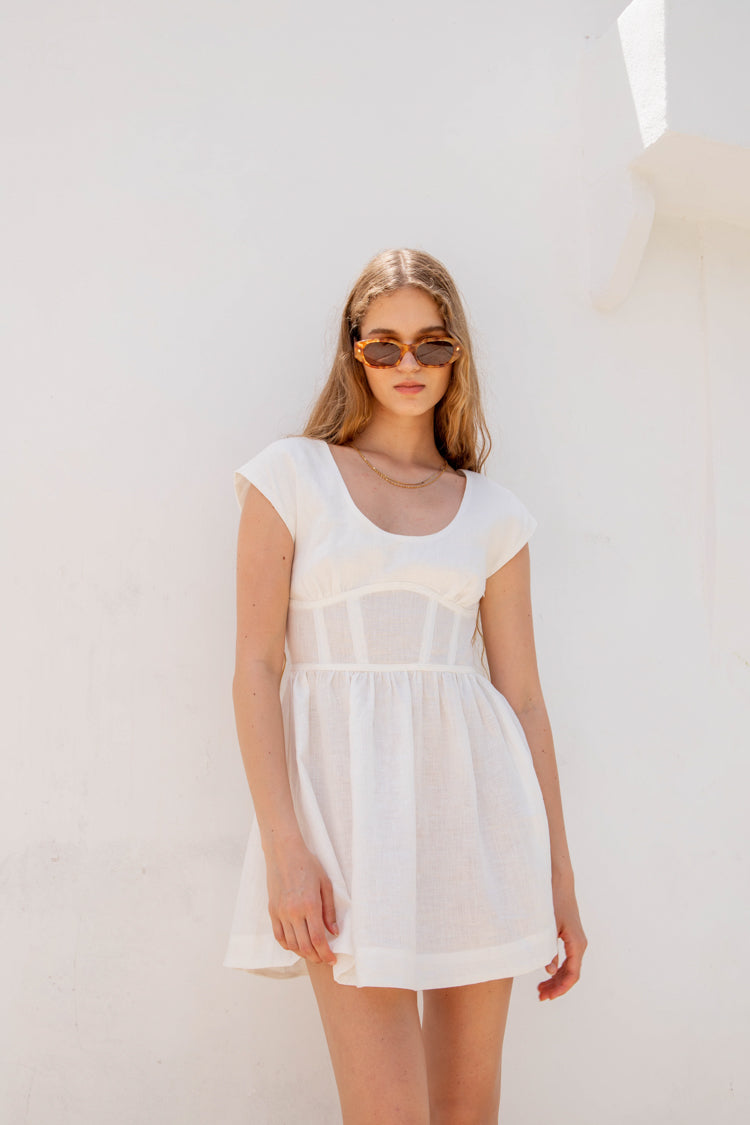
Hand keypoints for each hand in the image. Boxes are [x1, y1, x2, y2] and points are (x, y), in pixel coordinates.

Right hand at [264, 837, 338, 965]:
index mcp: (310, 905)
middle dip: (317, 957)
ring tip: (313, 954)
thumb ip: (330, 910)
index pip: (318, 939)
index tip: (333, 960)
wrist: (284, 852)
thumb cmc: (308, 864)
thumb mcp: (326, 884)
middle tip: (325, 959)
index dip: (326, 954)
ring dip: (303, 953)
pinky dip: (288, 945)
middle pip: (305, 946)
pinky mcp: (272, 911)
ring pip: (291, 944)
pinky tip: (296, 946)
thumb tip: (334, 932)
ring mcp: (280, 912)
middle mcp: (293, 912)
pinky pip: (279, 936)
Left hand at [538, 875, 586, 1000]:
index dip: (560, 988)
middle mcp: (580, 944)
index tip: (547, 996)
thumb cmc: (553, 901)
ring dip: (556, 979)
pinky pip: (568, 959)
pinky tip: (547, 972)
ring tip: (541, 988)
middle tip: (540, 995)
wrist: (559, 881)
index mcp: (576, 943)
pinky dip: (558, 968)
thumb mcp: (548, 927)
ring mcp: (576, 941)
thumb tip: (550, 971)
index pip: (572, 974)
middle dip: (556, 987)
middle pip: (571, 974)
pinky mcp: (570, 936)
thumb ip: (549, 950)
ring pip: (569, 967)